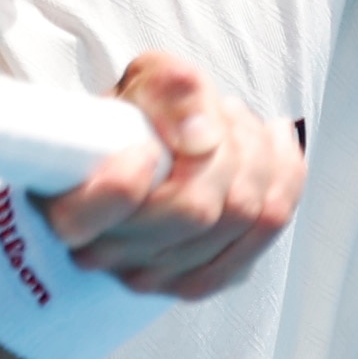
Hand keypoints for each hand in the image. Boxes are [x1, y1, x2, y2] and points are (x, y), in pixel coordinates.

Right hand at [38, 53, 303, 299]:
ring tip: (237, 123)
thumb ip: (166, 90)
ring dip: (256, 153)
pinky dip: (283, 173)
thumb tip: (202, 137)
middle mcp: (112, 256)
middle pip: (197, 210)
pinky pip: (270, 223)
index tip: (145, 146)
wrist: (150, 149)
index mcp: (73, 212)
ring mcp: (162, 277)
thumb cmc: (135, 119)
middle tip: (217, 111)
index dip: (131, 177)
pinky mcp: (212, 275)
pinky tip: (272, 142)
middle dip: (225, 145)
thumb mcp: (142, 81)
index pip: (114, 205)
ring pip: (244, 215)